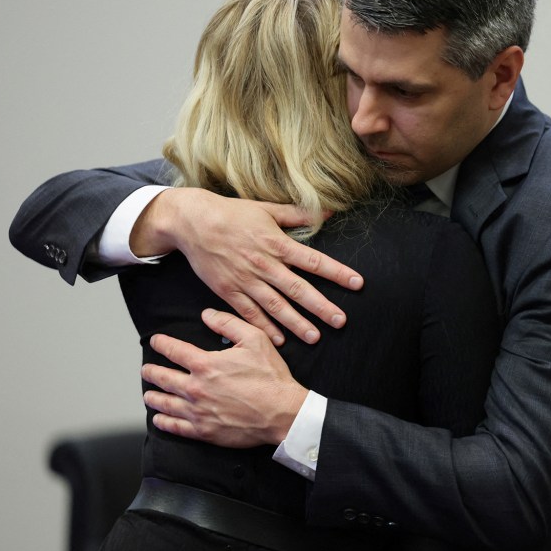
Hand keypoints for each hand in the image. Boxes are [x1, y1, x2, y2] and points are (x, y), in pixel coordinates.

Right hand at [133, 188, 362, 343]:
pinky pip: (249, 313)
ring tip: (315, 337)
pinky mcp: (228, 291)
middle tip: (340, 321)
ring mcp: (245, 280)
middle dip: (321, 306)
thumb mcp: (267, 209)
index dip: (337, 272)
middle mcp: (264, 264)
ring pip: (275, 306)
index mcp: (277, 243)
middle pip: (298, 289)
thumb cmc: (232, 213)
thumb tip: (329, 211)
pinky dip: (264, 327)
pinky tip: (279, 340)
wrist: (192, 222)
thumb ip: (298, 214)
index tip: (357, 283)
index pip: (314, 261)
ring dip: (296, 323)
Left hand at [142, 308, 308, 447]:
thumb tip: (207, 315)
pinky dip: (164, 422)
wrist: (281, 412)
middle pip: (163, 378)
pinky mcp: (204, 431)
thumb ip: (228, 324)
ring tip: (148, 394)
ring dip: (154, 397)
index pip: (174, 350)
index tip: (156, 341)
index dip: (162, 344)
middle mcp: (196, 388)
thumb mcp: (255, 339)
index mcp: (206, 365)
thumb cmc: (271, 377)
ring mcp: (198, 411)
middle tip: (147, 370)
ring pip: (166, 403)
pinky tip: (159, 419)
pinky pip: (176, 426)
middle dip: (152, 372)